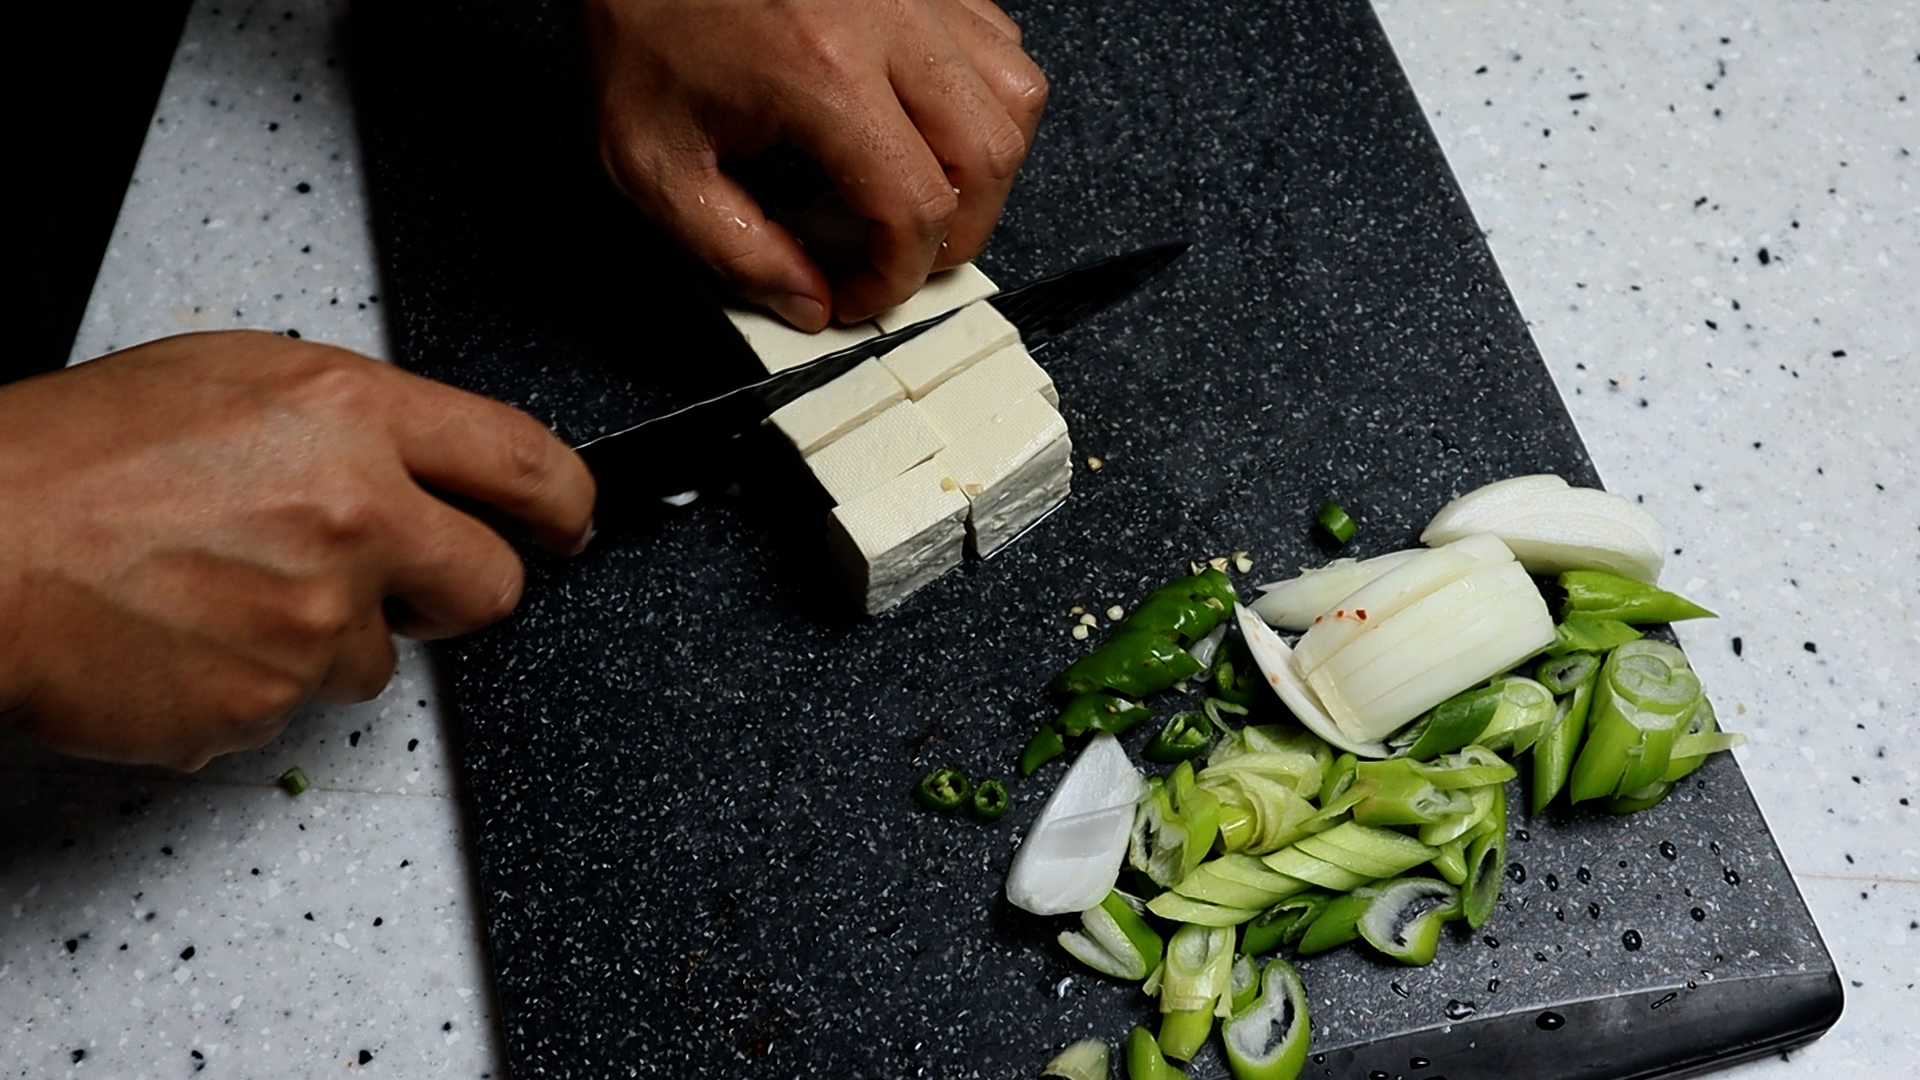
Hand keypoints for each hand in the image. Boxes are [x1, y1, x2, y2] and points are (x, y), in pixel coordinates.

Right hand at [0, 332, 595, 770]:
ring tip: (230, 592)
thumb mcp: (234, 381)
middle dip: (461, 589)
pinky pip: (300, 706)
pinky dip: (258, 682)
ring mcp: (315, 619)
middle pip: (492, 584)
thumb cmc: (73, 460)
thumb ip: (353, 425)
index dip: (566, 501)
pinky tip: (193, 637)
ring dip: (330, 638)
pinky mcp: (269, 704)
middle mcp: (353, 516)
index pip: (524, 461)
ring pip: (382, 658)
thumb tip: (427, 468)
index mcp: (349, 416)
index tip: (570, 522)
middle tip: (404, 581)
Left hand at [584, 0, 1047, 328]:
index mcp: (822, 76)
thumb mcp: (654, 163)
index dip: (895, 277)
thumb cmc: (642, 24)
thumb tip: (806, 302)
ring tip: (928, 197)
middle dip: (954, 238)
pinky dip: (985, 99)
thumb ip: (733, 249)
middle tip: (900, 261)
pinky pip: (998, 44)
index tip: (858, 294)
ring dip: (985, 168)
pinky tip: (930, 124)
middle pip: (986, 159)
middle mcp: (887, 25)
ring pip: (1015, 99)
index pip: (915, 209)